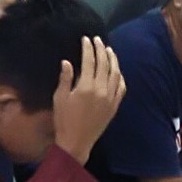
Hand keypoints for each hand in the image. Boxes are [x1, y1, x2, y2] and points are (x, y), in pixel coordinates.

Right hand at [51, 36, 127, 165]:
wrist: (76, 143)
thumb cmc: (64, 120)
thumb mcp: (60, 98)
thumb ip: (65, 78)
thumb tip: (67, 62)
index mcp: (86, 87)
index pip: (89, 61)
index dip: (88, 48)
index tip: (86, 39)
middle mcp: (101, 90)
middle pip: (104, 64)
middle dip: (101, 49)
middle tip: (98, 40)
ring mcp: (110, 98)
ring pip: (116, 73)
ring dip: (113, 60)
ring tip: (109, 50)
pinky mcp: (114, 106)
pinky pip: (121, 87)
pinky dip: (120, 77)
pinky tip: (117, 71)